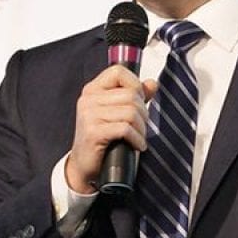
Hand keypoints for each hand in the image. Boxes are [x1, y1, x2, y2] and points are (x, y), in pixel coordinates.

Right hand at [65, 65, 158, 194]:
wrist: (85, 166)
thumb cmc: (104, 139)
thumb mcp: (118, 114)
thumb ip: (135, 96)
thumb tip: (152, 83)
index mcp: (93, 90)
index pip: (118, 72)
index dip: (135, 84)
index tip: (139, 101)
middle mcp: (88, 99)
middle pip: (131, 95)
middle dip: (143, 113)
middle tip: (141, 127)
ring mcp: (89, 115)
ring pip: (131, 112)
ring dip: (142, 128)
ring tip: (138, 137)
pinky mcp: (93, 132)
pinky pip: (126, 129)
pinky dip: (137, 139)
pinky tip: (137, 146)